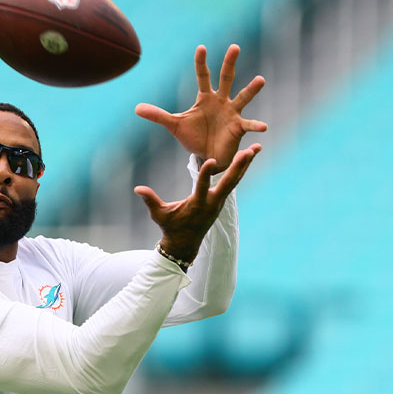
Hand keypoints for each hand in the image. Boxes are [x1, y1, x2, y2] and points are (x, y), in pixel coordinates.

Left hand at [134, 44, 266, 172]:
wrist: (206, 156)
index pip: (203, 76)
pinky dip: (256, 126)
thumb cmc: (192, 138)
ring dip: (252, 89)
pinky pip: (249, 125)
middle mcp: (221, 101)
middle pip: (226, 78)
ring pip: (243, 97)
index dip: (201, 62)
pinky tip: (264, 127)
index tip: (201, 48)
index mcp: (205, 98)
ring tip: (260, 80)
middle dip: (229, 63)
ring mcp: (232, 113)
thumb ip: (157, 115)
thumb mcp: (174, 125)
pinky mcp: (238, 128)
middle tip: (234, 47)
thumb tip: (136, 108)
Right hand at [135, 145, 260, 264]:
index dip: (205, 175)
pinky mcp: (220, 200)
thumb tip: (137, 188)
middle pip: (228, 183)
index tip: (210, 160)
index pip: (201, 187)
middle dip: (238, 167)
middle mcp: (212, 203)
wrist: (185, 244)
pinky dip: (240, 171)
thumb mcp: (159, 215)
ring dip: (244, 165)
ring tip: (255, 149)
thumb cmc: (170, 227)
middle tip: (248, 152)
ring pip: (234, 181)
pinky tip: (247, 159)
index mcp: (197, 205)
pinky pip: (232, 183)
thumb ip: (150, 200)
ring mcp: (219, 202)